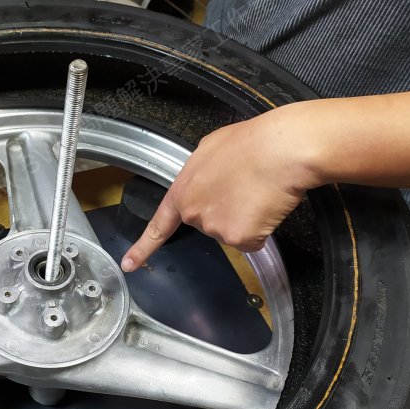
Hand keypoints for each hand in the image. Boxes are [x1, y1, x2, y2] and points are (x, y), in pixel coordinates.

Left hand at [121, 104, 320, 271]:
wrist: (281, 149)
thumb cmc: (253, 142)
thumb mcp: (212, 149)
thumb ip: (201, 173)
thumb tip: (208, 179)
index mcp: (183, 191)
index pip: (159, 225)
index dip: (143, 247)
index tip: (128, 265)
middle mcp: (193, 213)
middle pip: (209, 224)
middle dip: (227, 211)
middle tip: (245, 186)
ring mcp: (215, 227)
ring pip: (233, 233)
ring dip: (247, 218)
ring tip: (258, 190)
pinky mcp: (239, 238)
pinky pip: (253, 241)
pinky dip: (262, 228)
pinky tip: (266, 205)